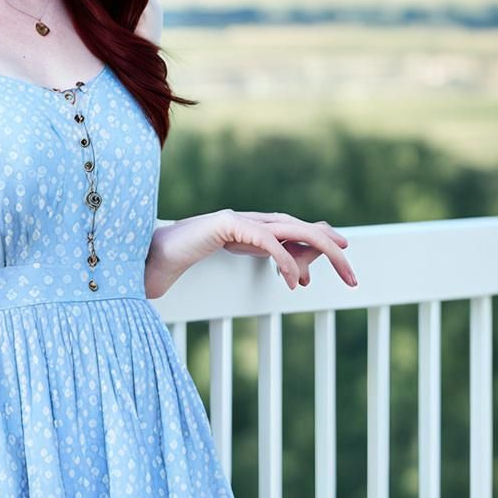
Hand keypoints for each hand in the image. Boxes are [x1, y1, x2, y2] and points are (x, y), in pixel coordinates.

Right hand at [145, 208, 356, 296]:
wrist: (144, 258)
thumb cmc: (179, 264)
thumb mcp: (224, 267)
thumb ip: (250, 264)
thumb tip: (290, 274)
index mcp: (246, 227)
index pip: (292, 230)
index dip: (318, 242)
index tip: (341, 265)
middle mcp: (245, 218)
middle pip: (298, 227)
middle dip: (330, 248)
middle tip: (354, 276)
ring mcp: (235, 218)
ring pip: (289, 227)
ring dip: (319, 248)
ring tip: (340, 269)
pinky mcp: (223, 223)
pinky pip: (264, 238)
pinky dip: (283, 258)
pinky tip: (295, 279)